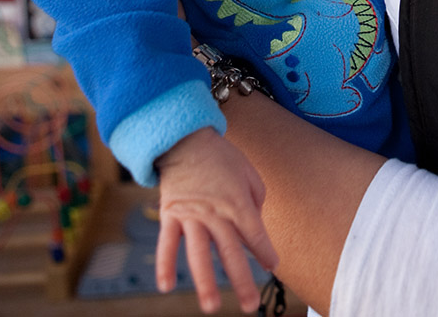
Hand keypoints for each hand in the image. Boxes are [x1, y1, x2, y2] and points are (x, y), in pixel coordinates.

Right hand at [155, 126, 278, 313]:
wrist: (186, 139)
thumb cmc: (221, 157)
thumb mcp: (248, 171)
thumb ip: (256, 200)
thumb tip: (255, 227)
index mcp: (237, 201)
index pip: (254, 233)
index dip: (265, 252)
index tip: (273, 266)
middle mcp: (214, 212)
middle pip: (229, 251)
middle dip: (241, 280)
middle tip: (250, 305)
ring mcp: (191, 215)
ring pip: (198, 253)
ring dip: (204, 281)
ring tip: (211, 306)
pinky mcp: (171, 214)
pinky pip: (166, 243)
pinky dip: (164, 264)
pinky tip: (166, 286)